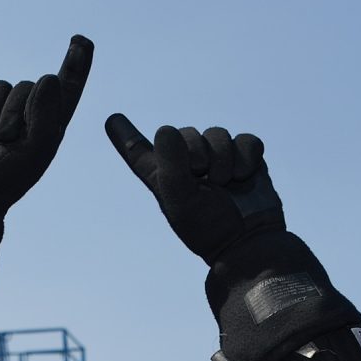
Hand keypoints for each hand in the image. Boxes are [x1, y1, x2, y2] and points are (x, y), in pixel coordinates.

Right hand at [0, 36, 93, 212]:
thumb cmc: (7, 176)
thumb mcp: (34, 151)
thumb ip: (45, 115)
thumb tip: (48, 78)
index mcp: (50, 119)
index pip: (68, 85)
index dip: (76, 63)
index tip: (82, 41)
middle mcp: (27, 107)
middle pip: (25, 86)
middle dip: (11, 116)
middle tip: (4, 145)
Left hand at [103, 113, 359, 360]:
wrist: (248, 241)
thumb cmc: (209, 227)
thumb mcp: (181, 198)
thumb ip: (171, 162)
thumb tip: (168, 130)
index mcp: (164, 178)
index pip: (139, 152)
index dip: (125, 135)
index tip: (112, 119)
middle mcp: (188, 166)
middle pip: (186, 134)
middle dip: (198, 153)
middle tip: (207, 183)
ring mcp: (219, 160)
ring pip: (218, 133)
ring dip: (223, 159)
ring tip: (226, 185)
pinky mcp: (246, 159)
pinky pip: (246, 140)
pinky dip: (246, 156)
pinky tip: (245, 177)